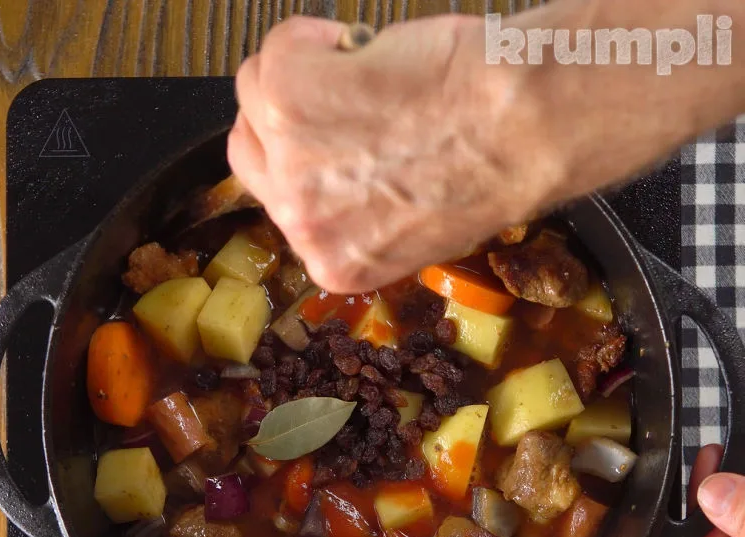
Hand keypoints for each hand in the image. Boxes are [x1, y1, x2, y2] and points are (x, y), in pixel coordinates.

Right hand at [229, 15, 551, 292]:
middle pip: (251, 153)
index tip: (329, 138)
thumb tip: (339, 168)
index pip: (281, 206)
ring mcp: (290, 167)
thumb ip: (359, 208)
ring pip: (255, 96)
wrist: (522, 130)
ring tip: (361, 74)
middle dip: (287, 120)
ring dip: (299, 75)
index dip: (303, 160)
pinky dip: (313, 38)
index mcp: (336, 262)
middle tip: (336, 98)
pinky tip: (362, 49)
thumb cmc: (494, 169)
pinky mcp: (290, 101)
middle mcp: (304, 226)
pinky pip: (274, 52)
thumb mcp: (414, 220)